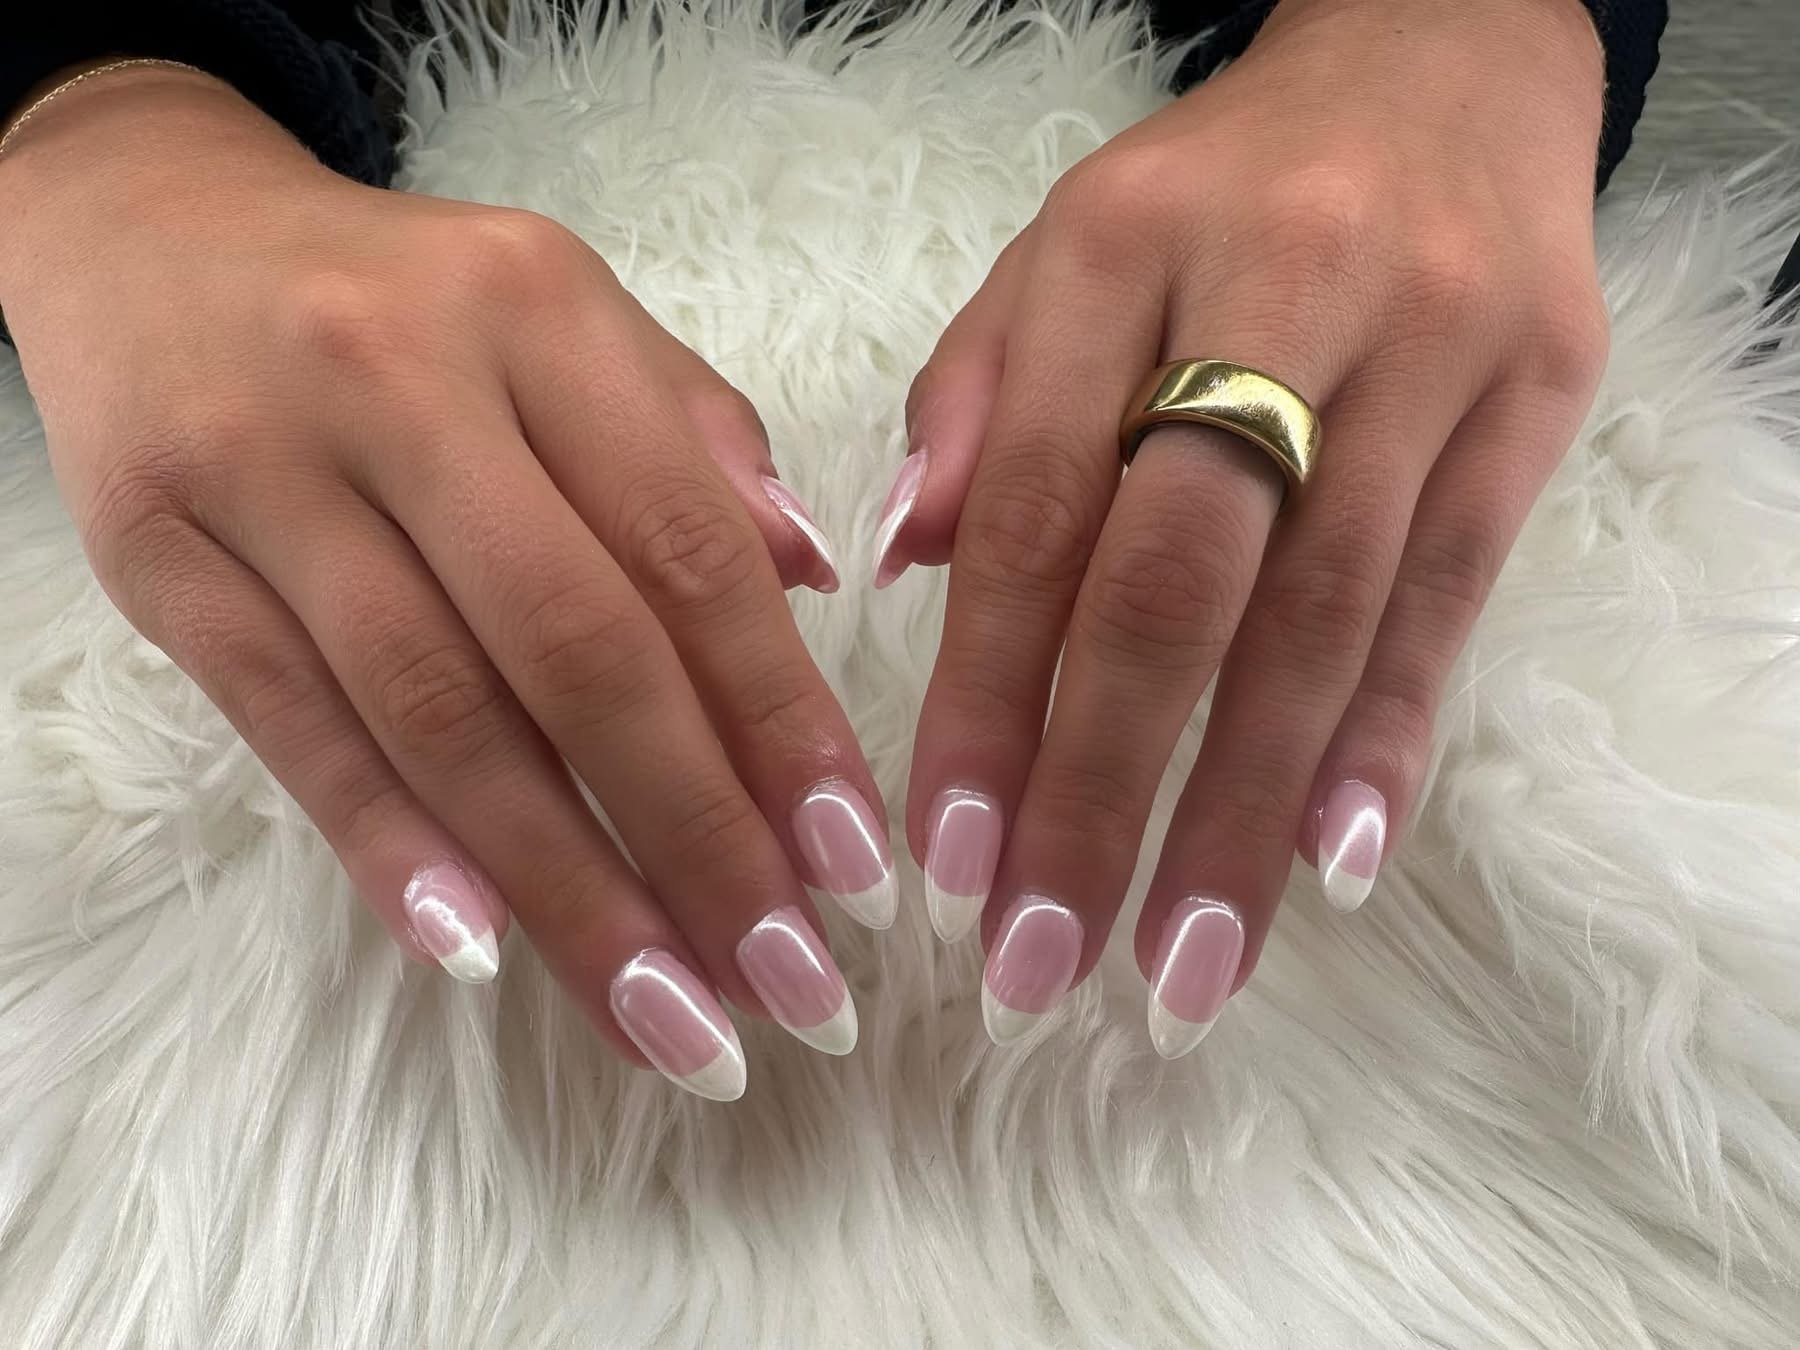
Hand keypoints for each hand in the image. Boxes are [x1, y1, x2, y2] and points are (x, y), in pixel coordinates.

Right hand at [0, 66, 886, 1096]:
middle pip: (579, 651)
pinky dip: (393, 848)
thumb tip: (820, 577)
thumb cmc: (406, 304)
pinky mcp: (157, 554)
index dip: (781, 722)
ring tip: (668, 1018)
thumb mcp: (565, 319)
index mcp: (539, 313)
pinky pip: (293, 728)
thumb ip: (695, 441)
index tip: (852, 868)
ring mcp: (266, 467)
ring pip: (442, 715)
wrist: (153, 236)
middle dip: (699, 840)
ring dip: (569, 891)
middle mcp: (405, 381)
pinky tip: (483, 951)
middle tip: (789, 985)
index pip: (689, 551)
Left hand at [882, 0, 1610, 1050]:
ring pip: (1323, 618)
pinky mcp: (1536, 396)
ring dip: (1242, 813)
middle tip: (1040, 959)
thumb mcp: (1065, 248)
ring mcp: (1428, 344)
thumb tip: (903, 564)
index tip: (946, 856)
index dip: (988, 693)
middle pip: (1179, 584)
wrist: (1440, 62)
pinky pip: (1454, 595)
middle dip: (1103, 792)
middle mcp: (1280, 287)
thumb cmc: (1217, 188)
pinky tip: (1328, 862)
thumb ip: (979, 398)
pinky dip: (1385, 738)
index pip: (1036, 506)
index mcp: (1118, 245)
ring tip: (1178, 965)